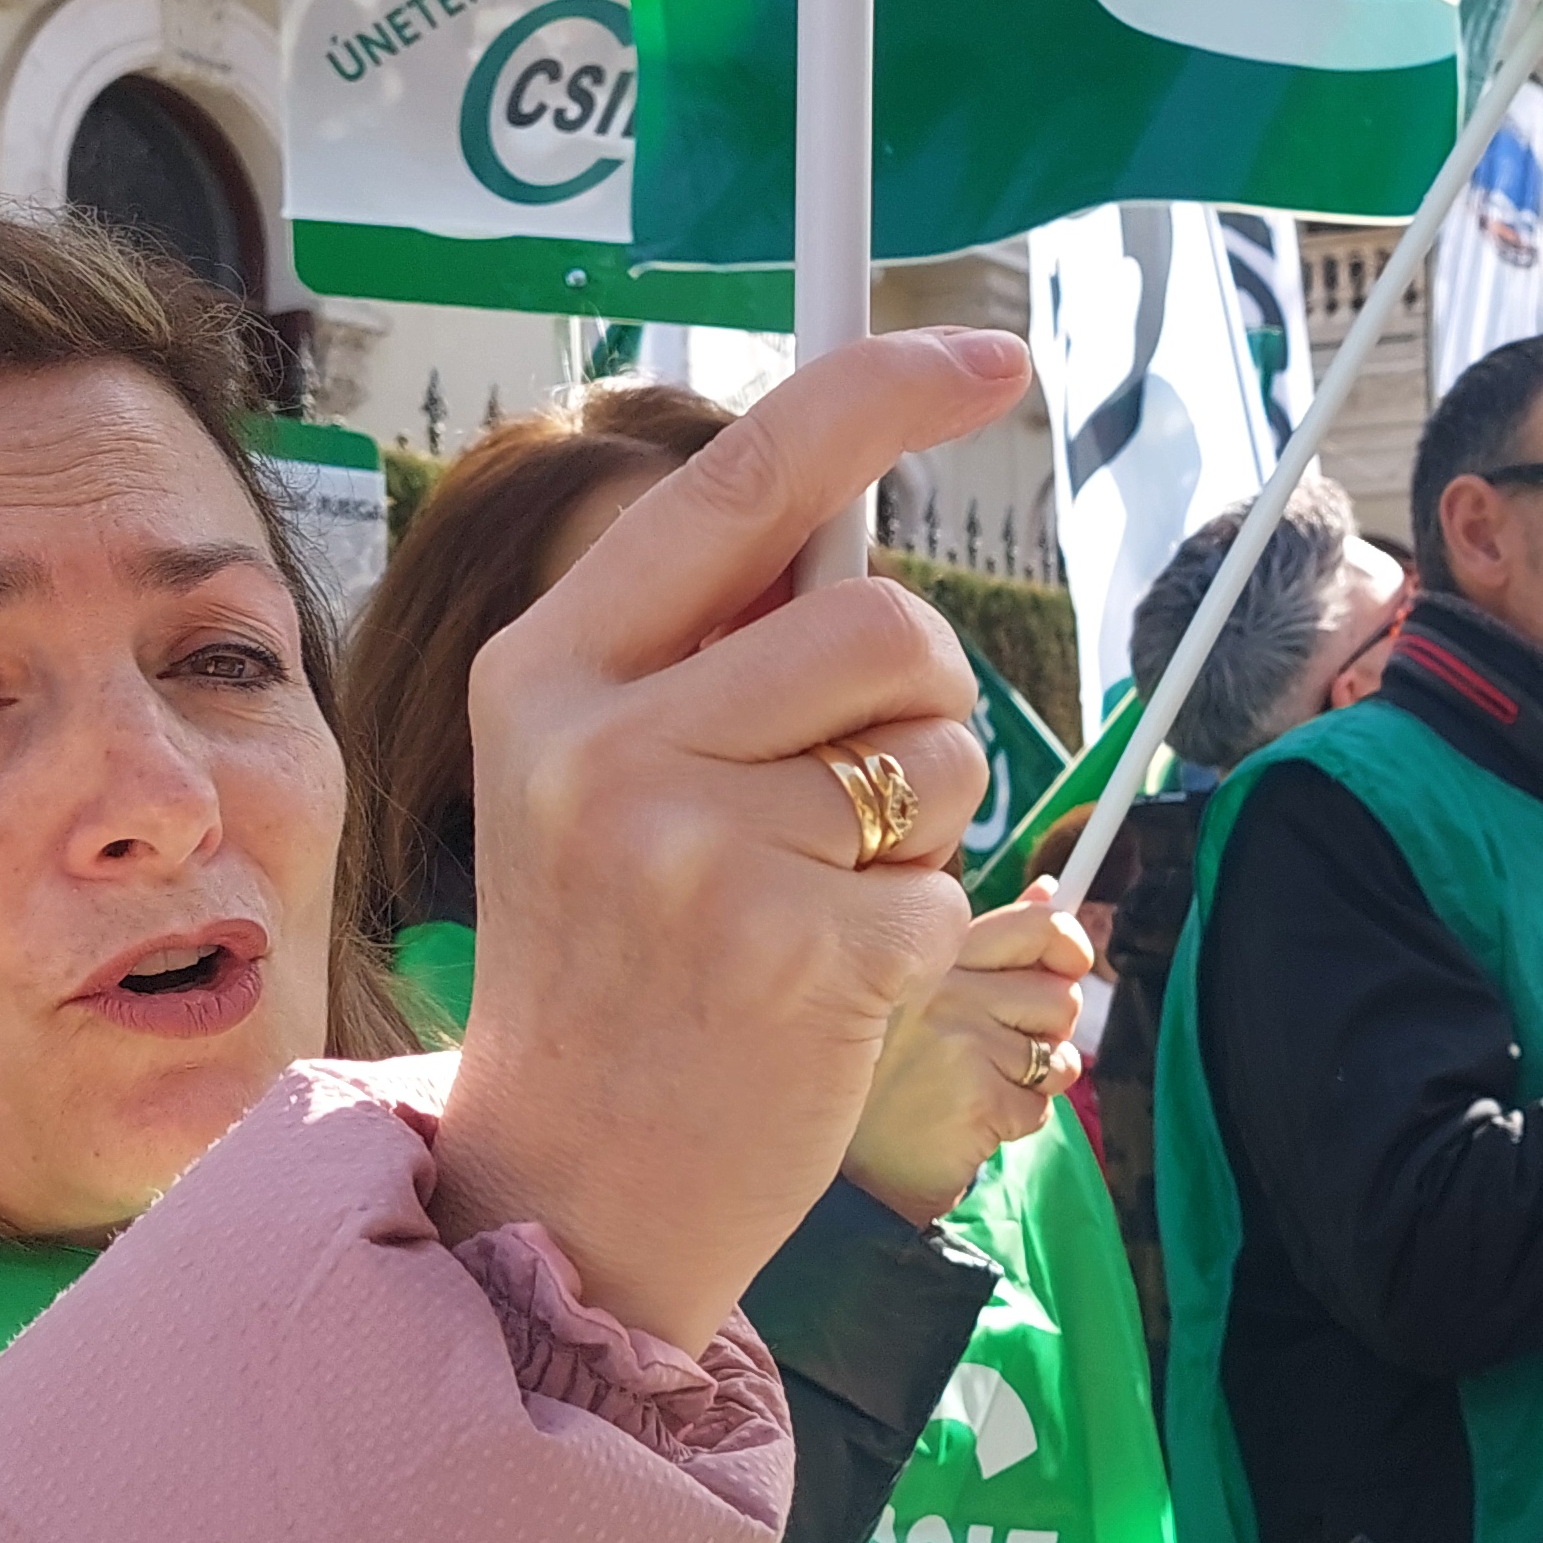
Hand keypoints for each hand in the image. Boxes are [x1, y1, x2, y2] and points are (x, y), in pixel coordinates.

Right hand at [433, 327, 1029, 1350]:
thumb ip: (709, 640)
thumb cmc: (621, 959)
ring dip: (921, 827)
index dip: (883, 393)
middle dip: (916, 703)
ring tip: (808, 902)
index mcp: (549, 667)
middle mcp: (604, 740)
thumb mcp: (596, 767)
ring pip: (939, 751)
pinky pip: (948, 883)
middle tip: (833, 805)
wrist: (569, 1184)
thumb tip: (860, 491)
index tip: (992, 358)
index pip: (744, 477)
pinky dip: (915, 937)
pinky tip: (814, 988)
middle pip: (883, 622)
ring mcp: (693, 848)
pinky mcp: (792, 951)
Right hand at [839, 894, 1098, 1220]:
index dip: (1068, 946)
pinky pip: (1040, 1105)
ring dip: (1037, 1078)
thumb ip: (992, 941)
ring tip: (985, 1085)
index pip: (1038, 923)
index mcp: (931, 953)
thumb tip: (1051, 891)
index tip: (1069, 967)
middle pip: (1059, 992)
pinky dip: (1017, 1121)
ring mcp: (960, 1040)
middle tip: (1004, 1050)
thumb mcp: (926, 992)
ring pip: (1058, 1050)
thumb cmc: (890, 1076)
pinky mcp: (978, 1096)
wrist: (848, 1170)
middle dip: (1050, 1028)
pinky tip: (972, 1121)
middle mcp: (943, 987)